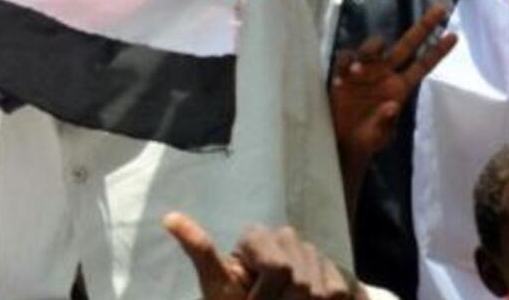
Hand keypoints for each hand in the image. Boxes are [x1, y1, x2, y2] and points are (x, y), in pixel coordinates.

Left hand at [165, 213, 361, 299]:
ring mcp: (315, 254)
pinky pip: (339, 295)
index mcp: (256, 237)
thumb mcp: (217, 284)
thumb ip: (200, 250)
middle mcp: (287, 237)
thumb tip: (169, 217)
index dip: (264, 297)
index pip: (277, 269)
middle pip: (299, 282)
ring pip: (321, 292)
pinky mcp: (339, 274)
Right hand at [330, 4, 457, 161]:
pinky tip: (348, 71)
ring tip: (364, 61)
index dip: (437, 52)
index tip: (454, 35)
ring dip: (373, 47)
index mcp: (400, 89)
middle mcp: (385, 75)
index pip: (422, 66)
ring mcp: (364, 73)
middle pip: (406, 46)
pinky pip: (346, 59)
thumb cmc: (366, 139)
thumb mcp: (378, 137)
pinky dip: (348, 60)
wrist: (341, 141)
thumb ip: (385, 122)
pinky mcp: (343, 75)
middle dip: (423, 27)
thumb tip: (392, 105)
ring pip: (375, 48)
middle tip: (438, 8)